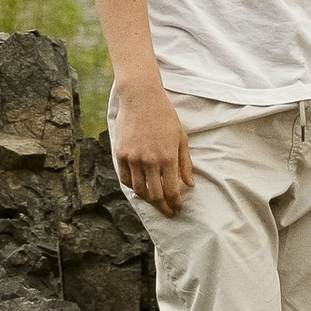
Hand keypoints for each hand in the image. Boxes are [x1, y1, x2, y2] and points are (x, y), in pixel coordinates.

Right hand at [112, 76, 194, 216]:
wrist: (141, 98)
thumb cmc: (165, 116)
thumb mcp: (181, 138)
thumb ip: (185, 163)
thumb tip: (189, 185)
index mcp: (167, 157)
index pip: (172, 190)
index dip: (175, 203)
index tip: (178, 208)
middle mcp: (149, 161)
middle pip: (155, 195)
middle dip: (163, 207)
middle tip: (168, 212)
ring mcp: (133, 158)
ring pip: (139, 190)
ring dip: (148, 201)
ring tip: (155, 202)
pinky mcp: (120, 154)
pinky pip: (126, 179)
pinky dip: (133, 188)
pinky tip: (140, 189)